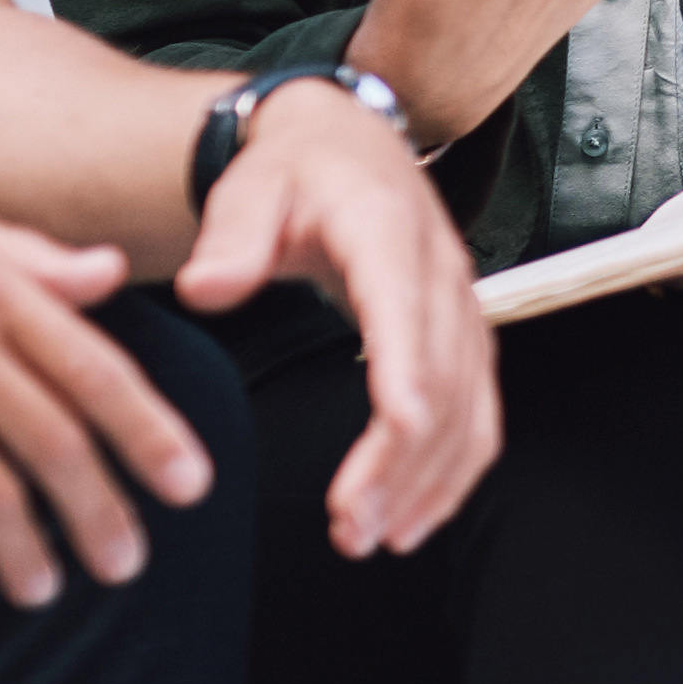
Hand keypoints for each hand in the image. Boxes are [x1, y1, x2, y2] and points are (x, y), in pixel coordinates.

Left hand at [179, 78, 502, 555]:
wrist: (343, 146)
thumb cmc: (291, 172)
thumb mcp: (248, 189)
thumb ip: (230, 239)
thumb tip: (205, 288)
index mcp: (386, 231)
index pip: (407, 312)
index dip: (409, 373)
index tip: (397, 431)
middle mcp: (439, 273)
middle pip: (443, 379)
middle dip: (405, 461)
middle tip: (354, 528)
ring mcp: (461, 310)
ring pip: (469, 409)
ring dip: (429, 481)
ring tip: (375, 538)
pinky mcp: (464, 340)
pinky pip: (477, 416)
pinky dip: (453, 473)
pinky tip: (414, 518)